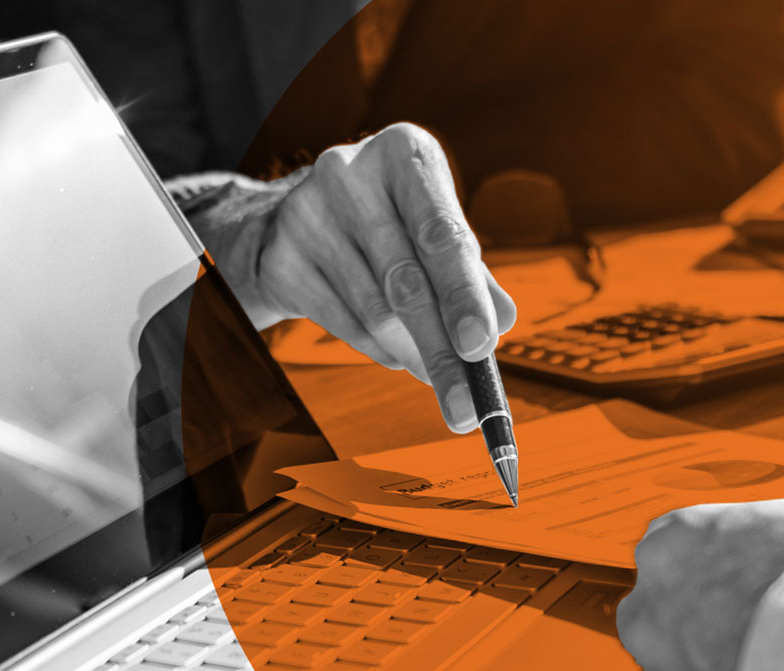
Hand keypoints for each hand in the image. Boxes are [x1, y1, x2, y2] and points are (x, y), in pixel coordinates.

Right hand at [212, 123, 516, 432]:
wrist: (292, 221)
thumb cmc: (388, 224)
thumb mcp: (433, 232)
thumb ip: (472, 274)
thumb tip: (503, 320)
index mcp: (403, 153)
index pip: (442, 232)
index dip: (464, 294)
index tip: (482, 346)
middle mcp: (350, 172)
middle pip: (406, 281)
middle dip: (442, 351)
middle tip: (466, 404)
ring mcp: (307, 213)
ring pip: (375, 311)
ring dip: (413, 355)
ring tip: (437, 375)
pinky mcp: (281, 257)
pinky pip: (343, 324)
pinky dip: (379, 351)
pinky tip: (398, 355)